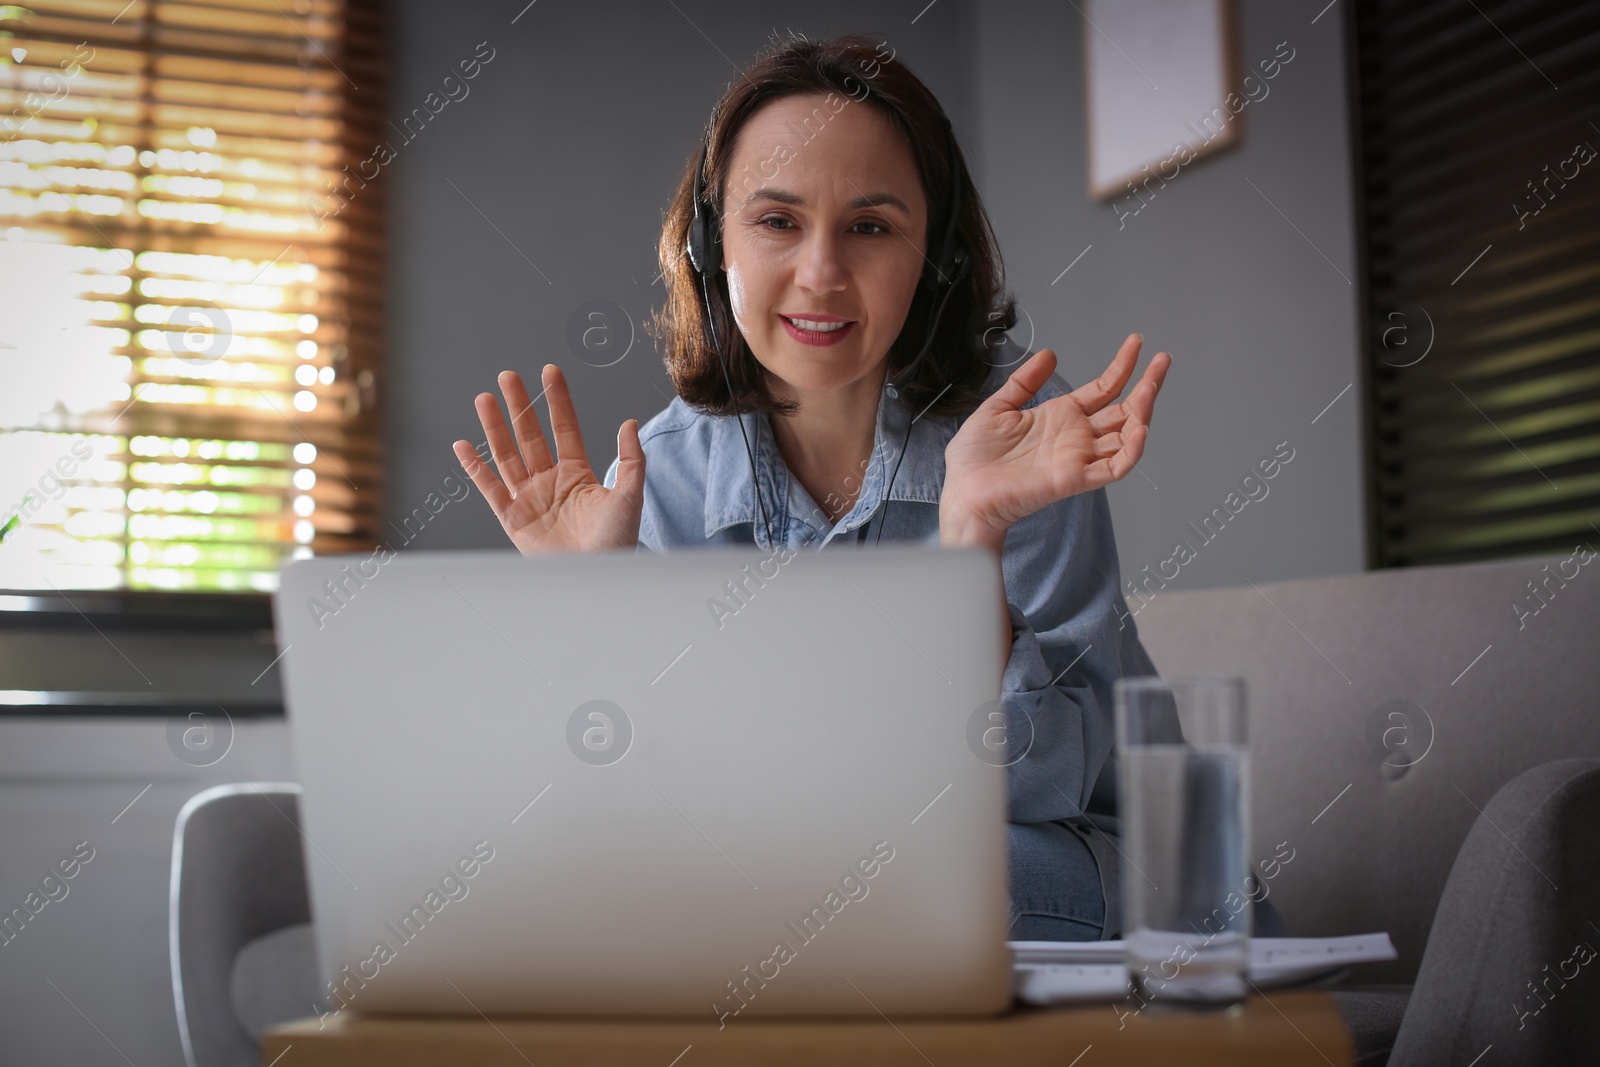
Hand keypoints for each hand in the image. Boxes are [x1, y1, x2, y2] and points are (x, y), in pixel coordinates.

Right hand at [451, 365, 644, 554]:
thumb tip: (629, 423)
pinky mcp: (512, 518)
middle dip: (519, 405)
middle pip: (530, 435)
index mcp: (577, 474)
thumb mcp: (630, 497)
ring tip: (484, 398)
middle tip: (507, 375)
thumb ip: (630, 460)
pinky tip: (463, 445)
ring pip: (507, 455)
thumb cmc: (616, 543)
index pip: (564, 428)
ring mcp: (529, 498)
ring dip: (495, 427)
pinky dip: (475, 468)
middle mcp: (550, 482)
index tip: (550, 372)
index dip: (557, 400)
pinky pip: (490, 488)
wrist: (596, 578)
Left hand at [940, 334, 1170, 550]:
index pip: (1103, 389)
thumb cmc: (975, 457)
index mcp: (1060, 416)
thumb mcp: (998, 407)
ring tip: (1151, 387)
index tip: (1136, 342)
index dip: (1121, 366)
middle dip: (1146, 385)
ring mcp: (1078, 458)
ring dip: (1143, 413)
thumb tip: (1049, 354)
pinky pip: (1113, 468)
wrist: (963, 490)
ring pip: (1125, 436)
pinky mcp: (1073, 479)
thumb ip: (1025, 382)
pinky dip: (1131, 452)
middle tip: (1163, 360)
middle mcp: (1076, 436)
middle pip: (1123, 410)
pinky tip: (1140, 429)